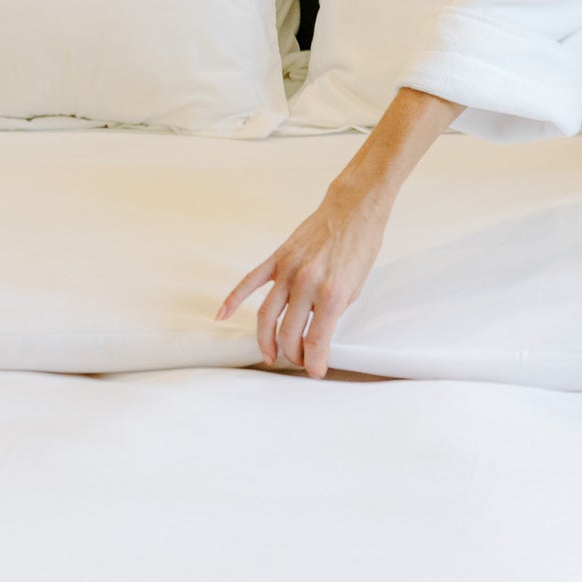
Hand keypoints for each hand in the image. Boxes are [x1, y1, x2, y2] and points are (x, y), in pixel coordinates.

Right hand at [215, 86, 460, 379]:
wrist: (353, 209)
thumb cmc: (359, 246)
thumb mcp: (355, 287)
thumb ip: (333, 312)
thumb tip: (317, 337)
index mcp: (332, 294)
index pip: (317, 342)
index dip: (315, 363)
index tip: (315, 372)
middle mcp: (307, 283)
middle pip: (289, 332)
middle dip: (293, 354)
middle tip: (299, 361)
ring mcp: (288, 270)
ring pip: (267, 315)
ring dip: (266, 340)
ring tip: (270, 355)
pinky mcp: (278, 258)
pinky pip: (250, 282)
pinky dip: (233, 299)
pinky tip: (222, 315)